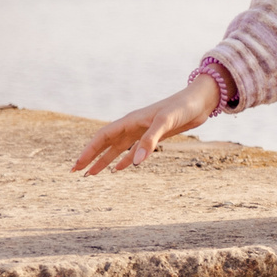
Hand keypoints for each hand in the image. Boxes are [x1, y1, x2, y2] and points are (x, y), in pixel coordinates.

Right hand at [73, 78, 217, 175]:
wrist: (199, 102)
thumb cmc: (181, 108)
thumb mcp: (166, 122)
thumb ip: (151, 141)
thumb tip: (135, 163)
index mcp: (130, 121)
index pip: (103, 137)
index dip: (89, 151)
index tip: (78, 164)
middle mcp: (133, 126)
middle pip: (105, 144)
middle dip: (90, 158)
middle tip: (76, 172)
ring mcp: (142, 132)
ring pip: (117, 149)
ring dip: (104, 161)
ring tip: (92, 174)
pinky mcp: (154, 137)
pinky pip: (134, 151)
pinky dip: (125, 160)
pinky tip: (119, 169)